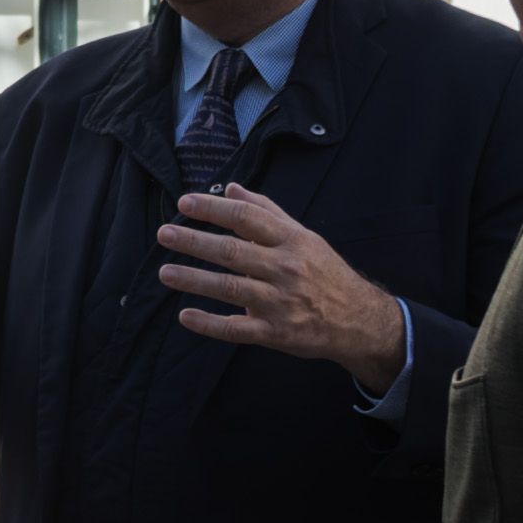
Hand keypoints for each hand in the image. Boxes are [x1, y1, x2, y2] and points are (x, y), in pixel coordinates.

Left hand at [155, 185, 404, 383]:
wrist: (358, 320)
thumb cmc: (325, 273)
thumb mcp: (303, 236)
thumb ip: (266, 212)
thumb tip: (231, 188)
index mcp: (292, 241)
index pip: (247, 218)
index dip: (213, 209)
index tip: (184, 203)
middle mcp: (286, 269)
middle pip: (232, 252)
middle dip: (194, 242)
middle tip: (165, 233)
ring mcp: (280, 303)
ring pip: (230, 289)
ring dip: (194, 279)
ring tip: (165, 272)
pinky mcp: (276, 333)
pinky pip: (236, 329)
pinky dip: (209, 324)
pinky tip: (186, 316)